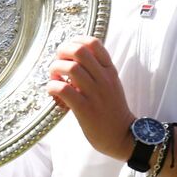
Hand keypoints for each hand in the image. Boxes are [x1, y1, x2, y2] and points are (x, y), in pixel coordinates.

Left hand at [46, 35, 134, 160]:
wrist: (123, 136)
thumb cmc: (113, 110)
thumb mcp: (111, 84)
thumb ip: (98, 70)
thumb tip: (74, 58)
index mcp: (109, 71)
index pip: (94, 43)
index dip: (76, 41)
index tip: (68, 50)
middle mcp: (103, 79)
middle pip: (79, 51)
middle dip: (62, 52)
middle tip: (57, 62)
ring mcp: (95, 94)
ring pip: (71, 68)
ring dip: (55, 69)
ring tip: (54, 78)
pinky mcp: (85, 109)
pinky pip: (64, 90)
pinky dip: (53, 87)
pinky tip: (53, 91)